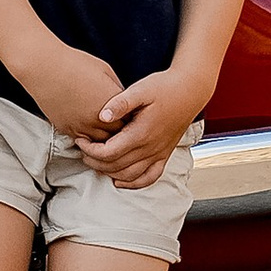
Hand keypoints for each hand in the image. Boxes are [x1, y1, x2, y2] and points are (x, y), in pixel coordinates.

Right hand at [24, 43, 125, 144]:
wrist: (45, 67)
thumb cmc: (76, 63)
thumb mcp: (105, 71)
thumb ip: (117, 90)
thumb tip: (124, 103)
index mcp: (112, 102)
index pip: (131, 122)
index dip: (131, 120)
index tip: (131, 118)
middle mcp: (99, 118)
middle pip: (118, 136)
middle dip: (121, 133)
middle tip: (122, 130)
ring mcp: (83, 126)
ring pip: (101, 145)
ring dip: (105, 140)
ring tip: (108, 135)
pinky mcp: (68, 130)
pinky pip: (84, 144)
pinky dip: (89, 142)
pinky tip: (91, 135)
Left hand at [76, 67, 202, 188]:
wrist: (189, 91)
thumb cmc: (164, 87)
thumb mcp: (140, 89)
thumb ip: (120, 103)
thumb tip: (102, 116)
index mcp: (141, 133)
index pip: (109, 152)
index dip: (90, 149)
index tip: (81, 139)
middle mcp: (151, 148)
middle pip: (116, 166)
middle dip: (95, 161)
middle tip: (82, 150)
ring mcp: (159, 154)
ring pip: (130, 175)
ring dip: (109, 172)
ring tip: (95, 161)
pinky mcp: (165, 155)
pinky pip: (149, 178)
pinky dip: (133, 183)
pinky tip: (120, 180)